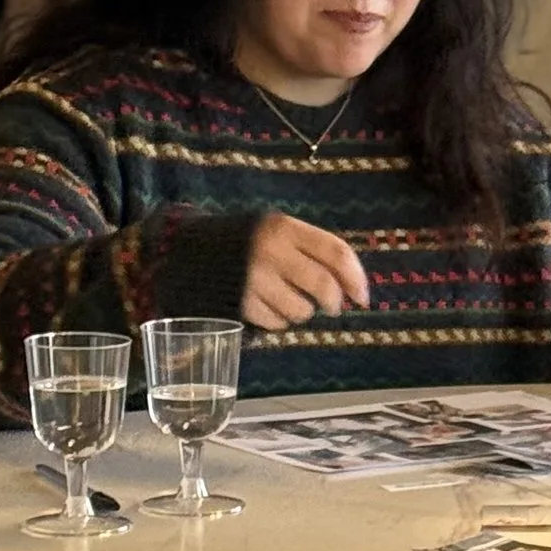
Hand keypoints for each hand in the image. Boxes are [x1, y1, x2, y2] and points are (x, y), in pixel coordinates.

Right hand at [242, 210, 370, 329]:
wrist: (188, 252)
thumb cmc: (246, 243)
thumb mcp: (277, 232)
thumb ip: (312, 250)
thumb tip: (352, 286)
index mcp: (284, 227)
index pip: (335, 252)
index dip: (355, 277)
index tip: (363, 297)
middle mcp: (271, 250)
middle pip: (323, 285)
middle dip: (333, 302)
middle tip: (331, 307)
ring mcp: (253, 278)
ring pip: (301, 309)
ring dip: (302, 312)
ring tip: (288, 301)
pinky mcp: (239, 302)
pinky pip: (276, 323)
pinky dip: (278, 321)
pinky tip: (267, 307)